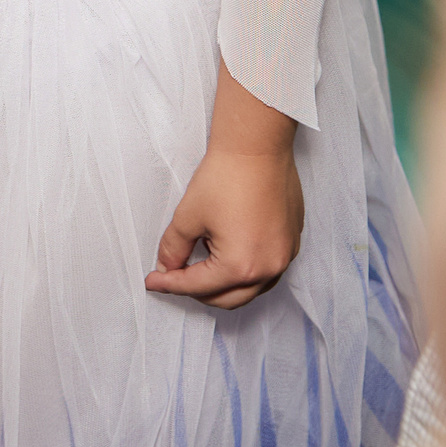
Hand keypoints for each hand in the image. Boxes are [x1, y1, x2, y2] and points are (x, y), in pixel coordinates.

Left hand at [146, 146, 303, 307]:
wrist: (256, 148)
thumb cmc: (226, 177)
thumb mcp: (187, 217)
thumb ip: (173, 249)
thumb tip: (167, 266)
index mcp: (241, 266)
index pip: (198, 286)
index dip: (170, 284)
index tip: (153, 281)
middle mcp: (269, 268)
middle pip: (227, 298)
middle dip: (197, 291)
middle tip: (174, 276)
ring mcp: (285, 256)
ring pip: (250, 289)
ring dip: (223, 286)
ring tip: (199, 267)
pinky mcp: (292, 242)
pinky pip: (268, 271)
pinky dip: (245, 272)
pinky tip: (227, 256)